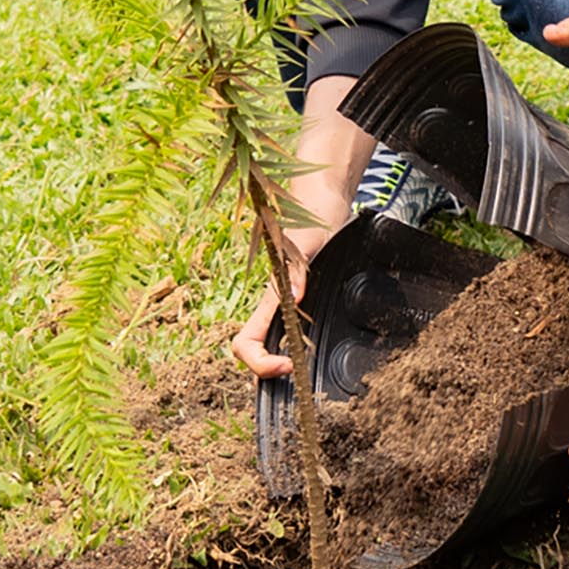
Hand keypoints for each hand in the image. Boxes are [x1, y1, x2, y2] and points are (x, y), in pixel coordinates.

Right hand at [230, 79, 371, 378]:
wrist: (323, 195)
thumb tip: (294, 296)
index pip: (245, 341)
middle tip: (295, 374)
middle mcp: (273, 299)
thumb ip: (298, 268)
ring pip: (267, 342)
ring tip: (299, 372)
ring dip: (275, 361)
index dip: (258, 362)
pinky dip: (291, 347)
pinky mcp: (298, 293)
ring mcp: (284, 298)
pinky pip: (287, 329)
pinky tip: (308, 352)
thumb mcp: (307, 243)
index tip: (287, 365)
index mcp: (270, 292)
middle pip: (252, 348)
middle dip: (265, 371)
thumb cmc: (311, 215)